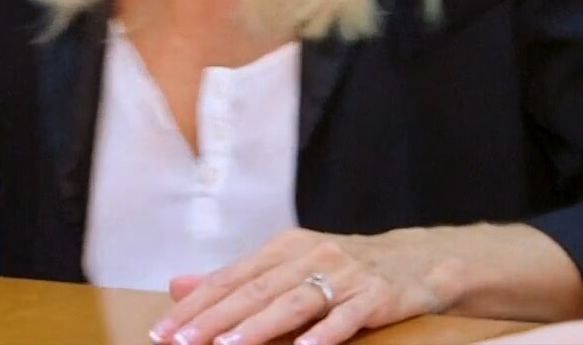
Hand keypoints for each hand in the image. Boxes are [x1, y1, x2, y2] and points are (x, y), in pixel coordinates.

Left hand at [149, 228, 453, 344]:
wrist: (420, 261)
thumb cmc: (344, 269)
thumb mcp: (289, 266)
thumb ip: (236, 279)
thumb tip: (177, 285)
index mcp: (284, 247)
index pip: (230, 277)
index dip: (195, 304)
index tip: (163, 330)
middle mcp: (311, 255)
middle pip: (254, 290)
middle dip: (213, 318)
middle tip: (180, 341)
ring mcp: (345, 274)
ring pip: (293, 302)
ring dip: (258, 326)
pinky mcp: (377, 295)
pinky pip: (346, 317)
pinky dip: (324, 333)